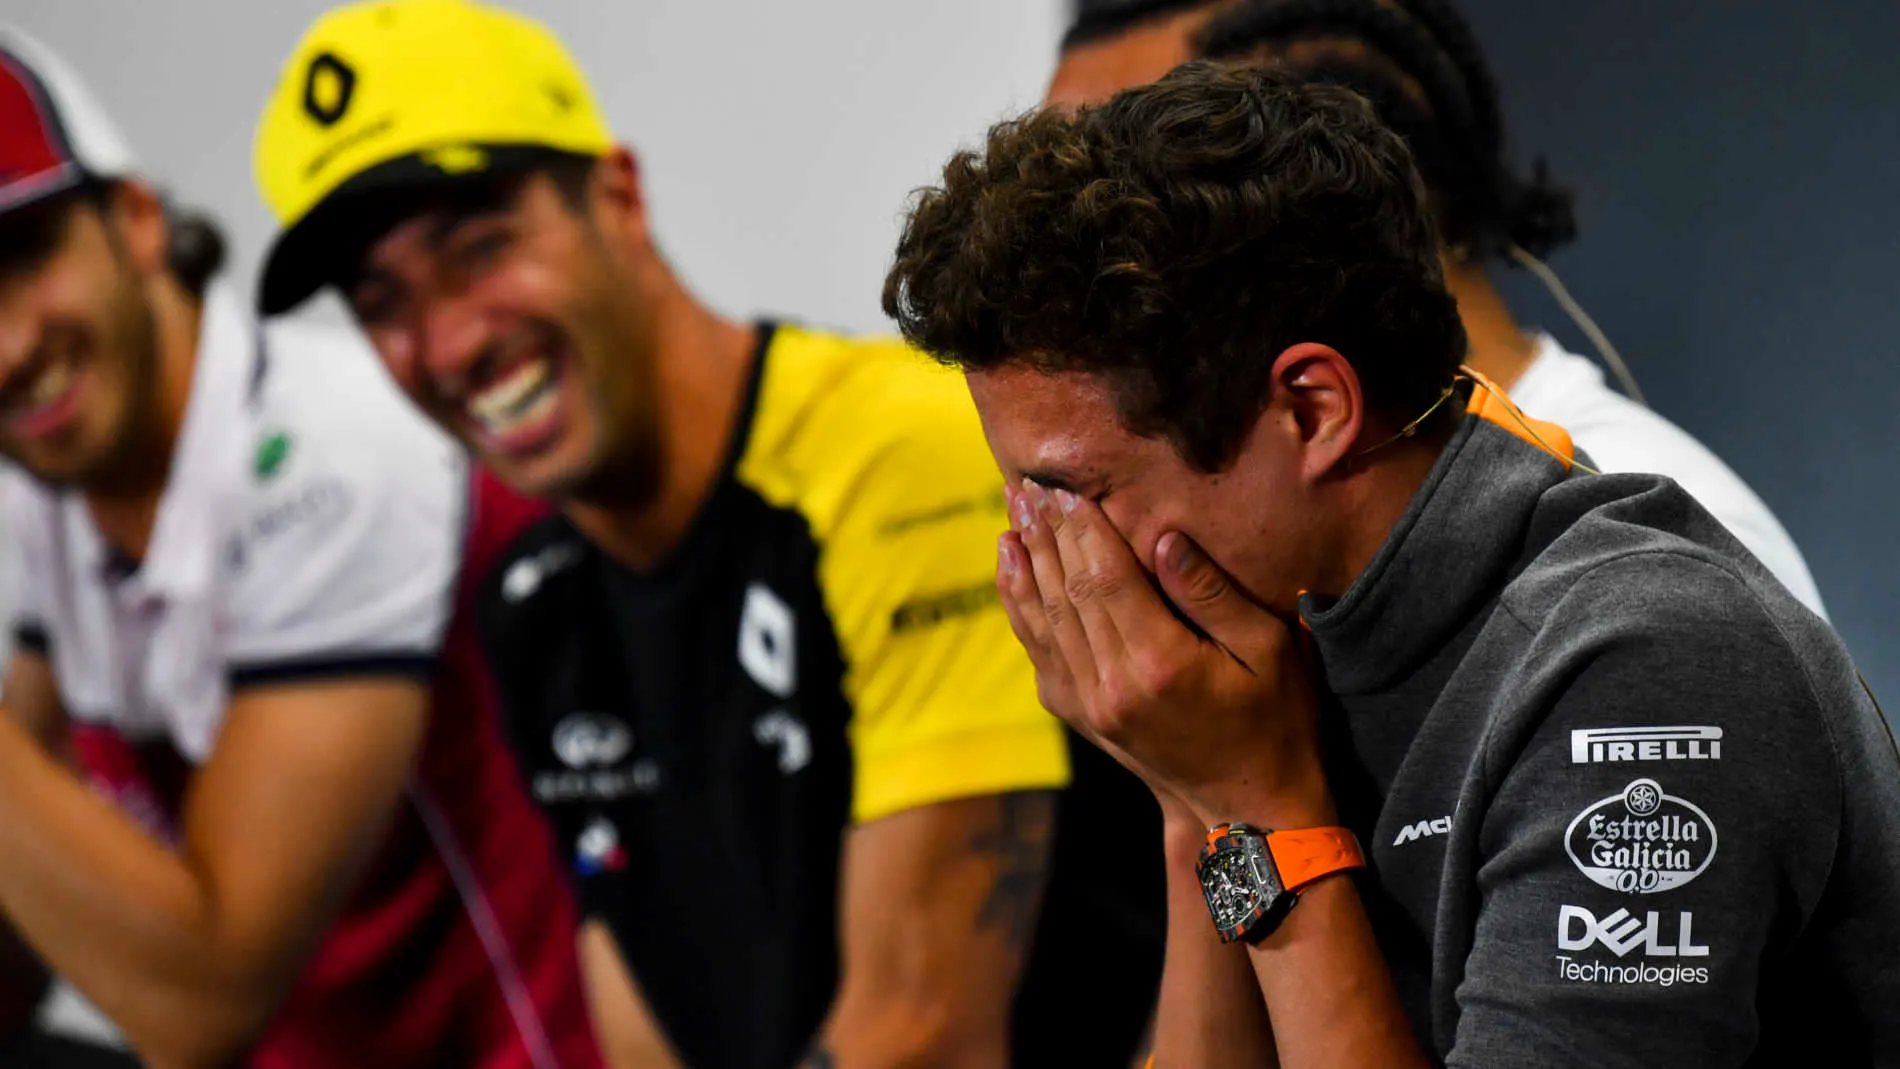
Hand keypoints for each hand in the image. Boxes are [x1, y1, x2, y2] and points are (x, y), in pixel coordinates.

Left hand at [994, 481, 1333, 828]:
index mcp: (1161, 664)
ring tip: (1012, 514)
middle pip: (1066, 593)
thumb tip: (1163, 539)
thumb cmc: (1276, 720)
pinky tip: (1013, 571)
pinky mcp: (1081, 716)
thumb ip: (1212, 595)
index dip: (1082, 529)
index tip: (1065, 487)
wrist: (1250, 807)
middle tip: (1025, 485)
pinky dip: (1020, 607)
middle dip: (1045, 534)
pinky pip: (1039, 652)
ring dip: (1024, 564)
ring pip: (1043, 621)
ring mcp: (1091, 706)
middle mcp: (1114, 686)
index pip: (1106, 579)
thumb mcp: (1269, 651)